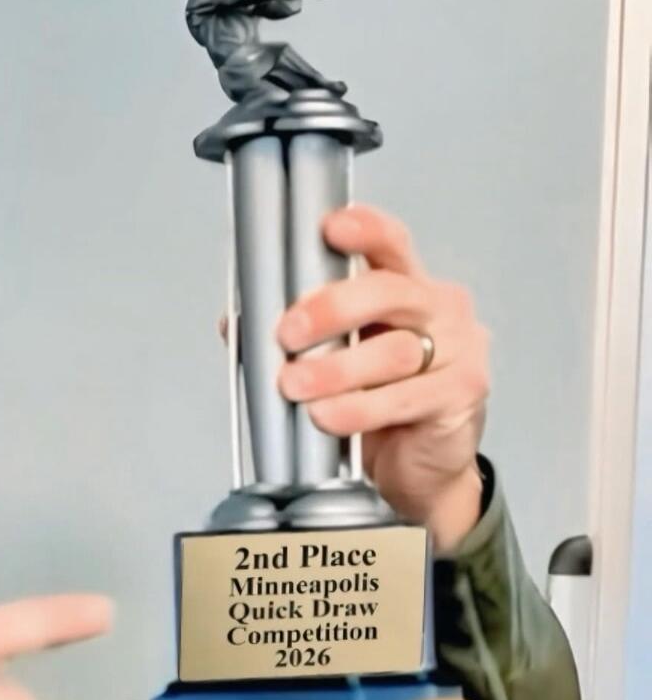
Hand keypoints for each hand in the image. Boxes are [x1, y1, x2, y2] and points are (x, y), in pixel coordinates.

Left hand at [275, 204, 488, 550]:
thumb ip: (296, 338)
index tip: (329, 229)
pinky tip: (327, 416)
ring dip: (335, 370)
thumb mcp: (337, 364)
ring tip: (296, 386)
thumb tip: (240, 322)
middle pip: (389, 291)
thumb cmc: (381, 409)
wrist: (421, 470)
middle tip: (288, 334)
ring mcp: (457, 350)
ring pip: (393, 349)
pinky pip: (403, 398)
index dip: (364, 230)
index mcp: (408, 289)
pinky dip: (357, 409)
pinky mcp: (460, 395)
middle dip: (331, 309)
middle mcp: (439, 310)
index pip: (390, 244)